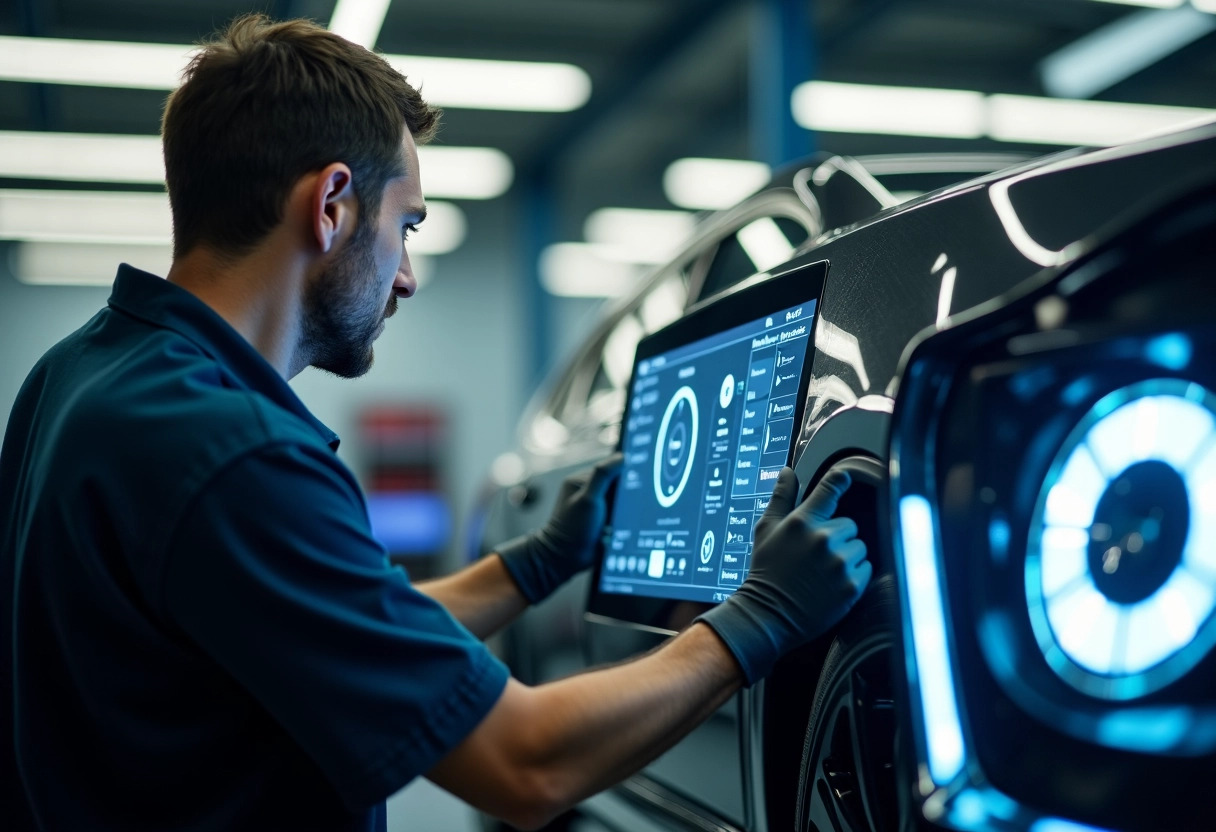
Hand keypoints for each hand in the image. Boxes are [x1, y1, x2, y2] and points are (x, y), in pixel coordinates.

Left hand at [495, 453, 623, 603]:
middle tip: (619, 508)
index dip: (623, 473)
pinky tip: (617, 529)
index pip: (609, 468)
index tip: (633, 480)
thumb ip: (603, 475)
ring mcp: (596, 508)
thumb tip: (621, 457)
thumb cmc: (571, 529)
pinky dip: (622, 522)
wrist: (565, 560)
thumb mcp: (588, 498)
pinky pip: (620, 517)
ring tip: (614, 522)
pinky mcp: (603, 522)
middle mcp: (589, 492)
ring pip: (621, 502)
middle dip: (624, 496)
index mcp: (581, 481)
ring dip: (623, 511)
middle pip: (618, 485)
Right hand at [697, 467, 870, 684]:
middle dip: (838, 537)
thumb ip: (781, 498)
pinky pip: (866, 569)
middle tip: (817, 554)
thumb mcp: (766, 530)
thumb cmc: (766, 570)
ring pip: (860, 547)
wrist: (769, 613)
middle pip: (849, 525)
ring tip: (825, 571)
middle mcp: (823, 539)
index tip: (846, 477)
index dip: (840, 480)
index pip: (829, 489)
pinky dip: (855, 575)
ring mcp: (839, 563)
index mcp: (802, 522)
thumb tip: (787, 471)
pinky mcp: (852, 586)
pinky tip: (834, 583)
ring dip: (848, 556)